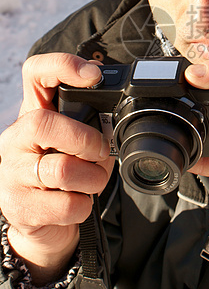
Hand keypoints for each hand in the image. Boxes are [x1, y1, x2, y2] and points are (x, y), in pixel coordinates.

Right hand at [0, 53, 112, 284]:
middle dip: (86, 139)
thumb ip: (91, 125)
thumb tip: (116, 120)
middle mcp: (15, 138)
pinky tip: (79, 202)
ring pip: (62, 169)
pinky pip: (65, 205)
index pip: (36, 73)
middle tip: (100, 153)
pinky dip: (83, 206)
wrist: (42, 223)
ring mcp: (12, 172)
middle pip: (44, 123)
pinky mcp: (20, 206)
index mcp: (33, 114)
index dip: (63, 65)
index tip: (94, 75)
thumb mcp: (75, 142)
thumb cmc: (64, 174)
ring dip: (92, 178)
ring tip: (93, 180)